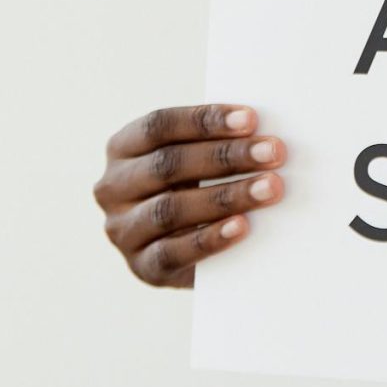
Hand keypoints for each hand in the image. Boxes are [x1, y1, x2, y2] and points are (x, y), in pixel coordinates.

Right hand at [94, 102, 288, 288]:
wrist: (188, 252)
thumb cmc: (195, 189)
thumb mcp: (194, 163)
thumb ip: (214, 144)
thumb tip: (262, 134)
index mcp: (122, 149)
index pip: (158, 126)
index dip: (204, 120)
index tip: (251, 119)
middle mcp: (113, 188)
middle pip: (167, 165)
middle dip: (225, 156)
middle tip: (272, 153)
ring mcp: (123, 230)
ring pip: (170, 209)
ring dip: (226, 196)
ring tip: (270, 188)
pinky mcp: (143, 268)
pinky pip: (174, 252)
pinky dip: (210, 238)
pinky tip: (243, 226)